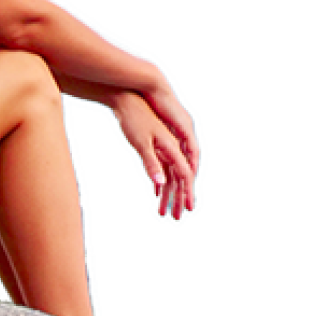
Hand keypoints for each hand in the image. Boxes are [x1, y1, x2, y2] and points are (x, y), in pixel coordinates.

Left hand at [110, 89, 197, 223]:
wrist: (128, 97)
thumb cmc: (135, 119)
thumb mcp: (141, 143)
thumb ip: (151, 163)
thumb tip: (161, 183)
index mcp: (173, 146)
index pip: (184, 174)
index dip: (186, 192)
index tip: (187, 209)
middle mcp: (173, 147)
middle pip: (179, 177)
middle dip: (178, 199)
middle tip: (175, 218)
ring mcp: (165, 146)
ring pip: (170, 175)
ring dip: (167, 194)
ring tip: (162, 212)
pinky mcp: (156, 144)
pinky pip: (162, 168)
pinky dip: (159, 182)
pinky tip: (155, 193)